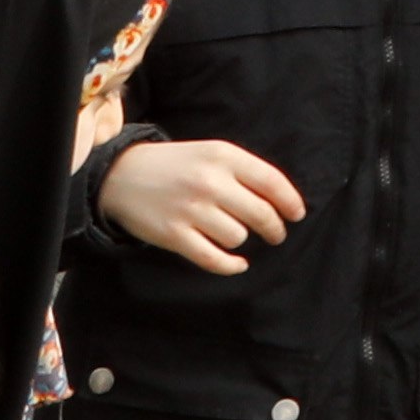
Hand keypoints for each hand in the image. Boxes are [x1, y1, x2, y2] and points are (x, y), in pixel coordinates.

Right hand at [101, 134, 305, 273]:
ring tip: (234, 233)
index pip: (272, 182)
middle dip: (274, 228)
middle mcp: (209, 182)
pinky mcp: (173, 235)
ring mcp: (190, 210)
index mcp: (224, 156)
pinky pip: (213, 258)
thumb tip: (284, 200)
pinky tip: (238, 263)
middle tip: (276, 234)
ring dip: (241, 239)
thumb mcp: (213, 153)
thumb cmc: (179, 165)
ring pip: (238, 236)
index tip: (297, 215)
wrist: (122, 174)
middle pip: (261, 213)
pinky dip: (231, 265)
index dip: (290, 202)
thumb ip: (246, 171)